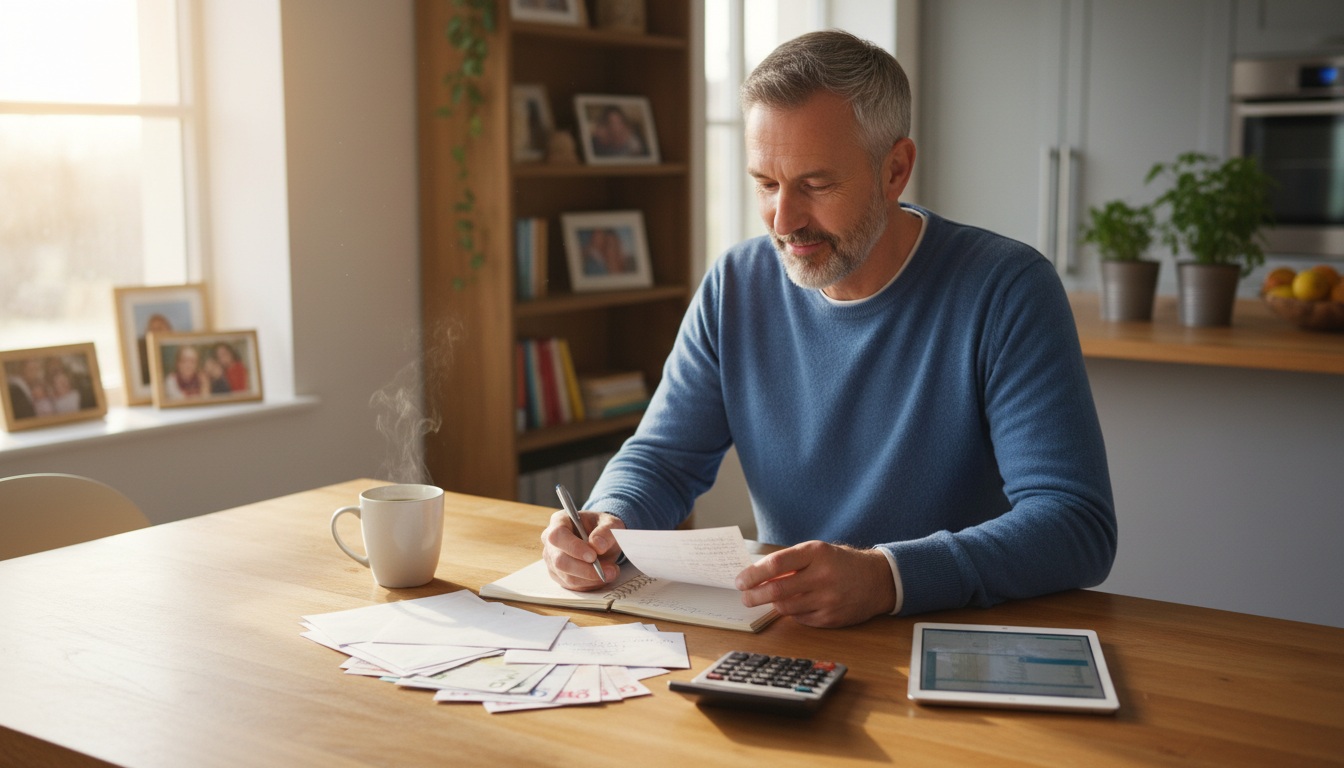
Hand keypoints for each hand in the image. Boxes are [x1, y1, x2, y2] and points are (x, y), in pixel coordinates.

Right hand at [541, 508, 625, 590]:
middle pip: (560, 560)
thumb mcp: (611, 524)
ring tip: (612, 572)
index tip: (593, 556)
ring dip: (591, 579)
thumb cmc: (602, 529)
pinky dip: (590, 584)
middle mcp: (551, 541)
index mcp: (559, 521)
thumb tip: (597, 545)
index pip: (557, 535)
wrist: (601, 540)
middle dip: (585, 569)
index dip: (574, 547)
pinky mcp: (558, 575)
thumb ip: (606, 532)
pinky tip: (603, 577)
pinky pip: (572, 585)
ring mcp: (552, 560)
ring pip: (567, 576)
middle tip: (609, 570)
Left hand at [735, 541, 895, 627]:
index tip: (740, 581)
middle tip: (745, 597)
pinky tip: (795, 605)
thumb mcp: (817, 552)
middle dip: (754, 596)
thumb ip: (790, 562)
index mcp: (816, 553)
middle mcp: (822, 576)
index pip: (776, 564)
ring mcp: (827, 599)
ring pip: (786, 608)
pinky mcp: (831, 618)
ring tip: (766, 599)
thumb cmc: (841, 563)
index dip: (753, 574)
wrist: (877, 580)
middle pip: (777, 591)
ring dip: (772, 605)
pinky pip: (800, 619)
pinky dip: (792, 613)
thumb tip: (756, 575)